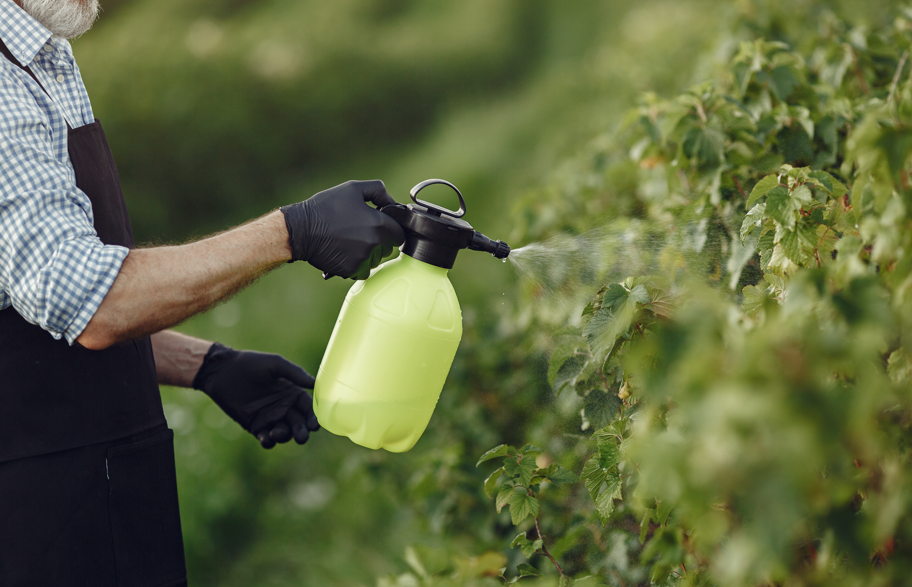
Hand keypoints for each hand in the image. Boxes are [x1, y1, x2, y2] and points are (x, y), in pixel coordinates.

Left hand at [192, 343, 319, 447]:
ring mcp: (270, 418)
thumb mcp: (275, 364)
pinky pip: (266, 438)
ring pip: (284, 433)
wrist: (223, 372)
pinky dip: (268, 441)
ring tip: (277, 432)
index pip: (308, 408)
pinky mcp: (255, 426)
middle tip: (302, 436)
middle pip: (299, 424)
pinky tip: (266, 437)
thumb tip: (315, 382)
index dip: (313, 417)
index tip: (315, 425)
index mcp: (292, 393)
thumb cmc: (250, 363)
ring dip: (285, 436)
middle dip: (302, 431)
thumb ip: (295, 373)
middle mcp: (284, 407)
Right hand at [281, 179, 405, 278]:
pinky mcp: (351, 270)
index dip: (392, 229)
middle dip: (379, 241)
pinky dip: (357, 264)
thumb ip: (379, 191)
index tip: (380, 226)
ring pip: (376, 260)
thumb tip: (392, 202)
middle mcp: (374, 244)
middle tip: (360, 231)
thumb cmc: (326, 207)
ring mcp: (363, 259)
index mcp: (379, 224)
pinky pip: (363, 270)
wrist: (301, 229)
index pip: (400, 234)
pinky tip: (345, 252)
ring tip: (350, 242)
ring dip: (368, 254)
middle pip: (388, 248)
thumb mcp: (353, 188)